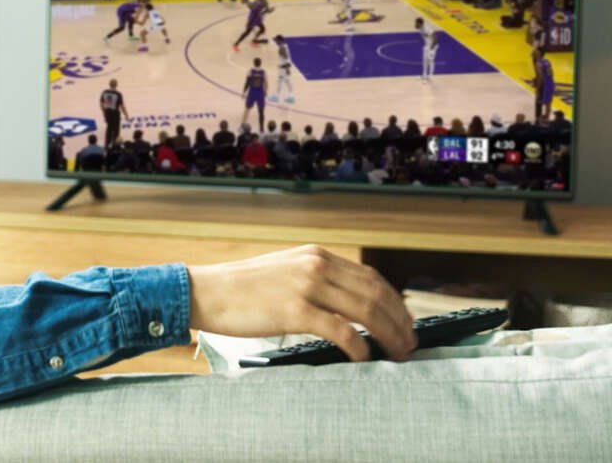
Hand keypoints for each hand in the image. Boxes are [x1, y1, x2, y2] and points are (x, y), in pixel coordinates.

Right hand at [186, 244, 416, 361]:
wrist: (205, 292)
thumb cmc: (240, 288)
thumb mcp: (283, 271)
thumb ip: (314, 278)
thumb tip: (345, 302)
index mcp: (315, 255)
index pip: (371, 277)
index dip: (396, 302)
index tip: (405, 322)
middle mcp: (315, 265)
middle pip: (376, 294)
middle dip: (400, 322)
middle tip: (410, 344)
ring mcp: (305, 286)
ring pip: (366, 311)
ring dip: (389, 336)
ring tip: (397, 354)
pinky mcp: (294, 310)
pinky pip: (341, 331)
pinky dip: (360, 348)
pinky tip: (364, 359)